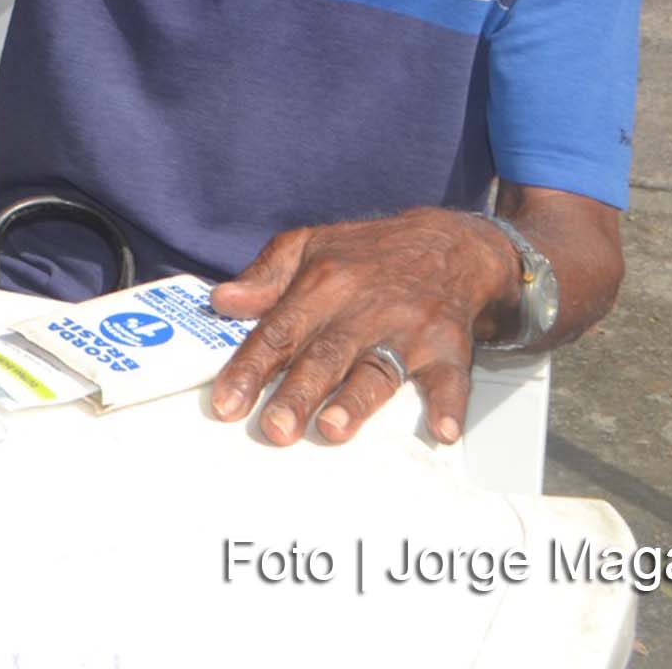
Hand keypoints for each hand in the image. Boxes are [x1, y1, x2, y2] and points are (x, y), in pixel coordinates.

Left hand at [205, 208, 518, 448]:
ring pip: (377, 371)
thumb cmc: (368, 254)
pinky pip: (450, 378)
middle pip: (324, 357)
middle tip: (275, 429)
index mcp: (322, 284)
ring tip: (333, 429)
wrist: (448, 243)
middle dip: (298, 394)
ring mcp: (407, 329)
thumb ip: (263, 276)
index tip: (226, 403)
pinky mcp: (448, 346)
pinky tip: (442, 428)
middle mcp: (363, 308)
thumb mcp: (308, 246)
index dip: (250, 368)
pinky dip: (449, 404)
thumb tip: (221, 301)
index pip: (278, 331)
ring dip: (357, 401)